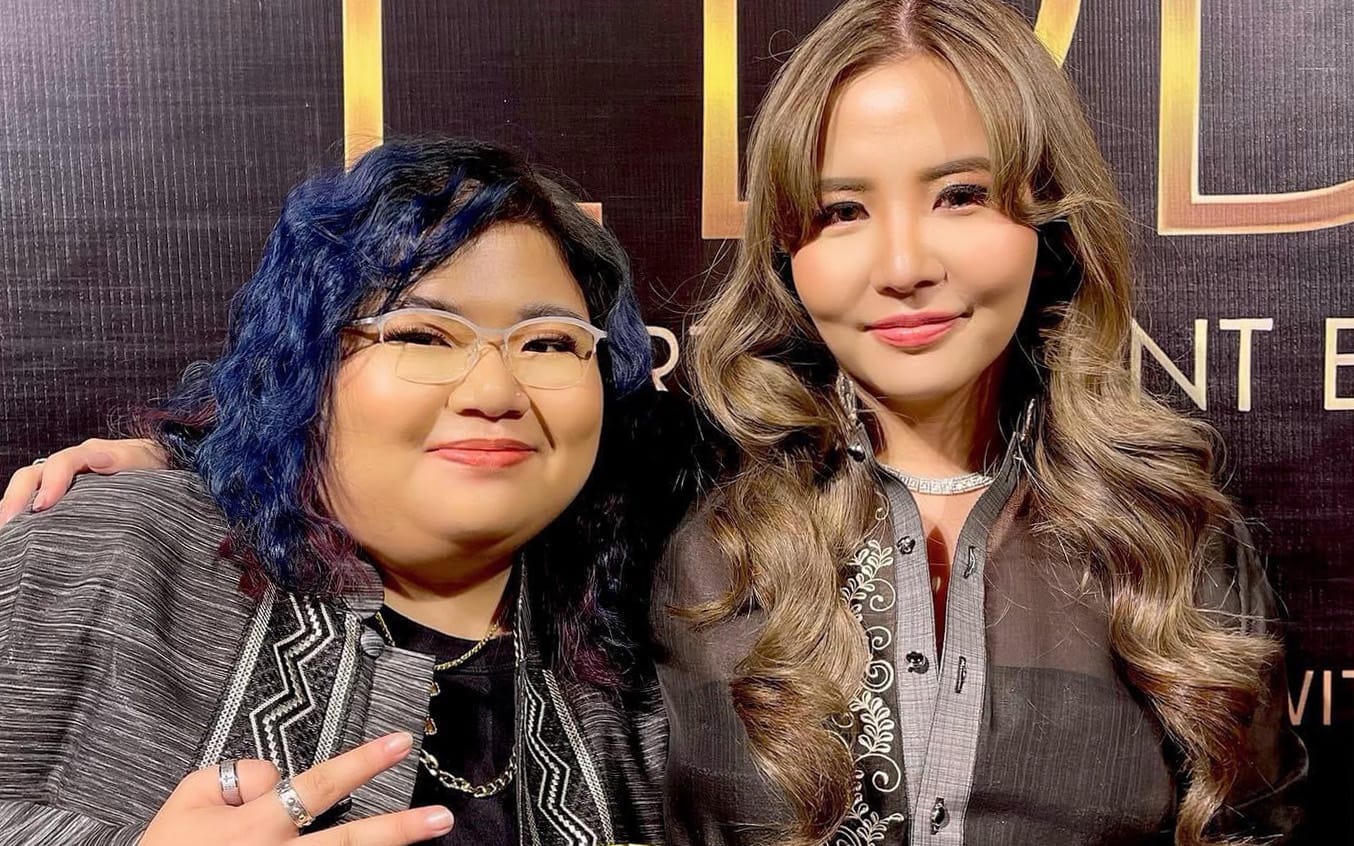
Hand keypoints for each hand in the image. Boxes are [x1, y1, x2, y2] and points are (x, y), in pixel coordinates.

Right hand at [0, 438, 166, 526]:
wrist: (159, 468)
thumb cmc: (150, 465)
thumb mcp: (143, 460)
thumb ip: (124, 459)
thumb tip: (99, 460)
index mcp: (88, 454)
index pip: (61, 462)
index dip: (50, 481)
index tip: (43, 506)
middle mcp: (68, 466)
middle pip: (32, 476)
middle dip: (16, 498)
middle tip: (8, 523)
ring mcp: (60, 481)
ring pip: (26, 489)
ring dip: (12, 506)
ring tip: (4, 531)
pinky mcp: (61, 497)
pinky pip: (32, 502)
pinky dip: (21, 515)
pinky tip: (14, 535)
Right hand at [140, 732, 452, 845]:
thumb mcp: (188, 798)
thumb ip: (238, 775)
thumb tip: (278, 775)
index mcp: (256, 827)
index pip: (321, 785)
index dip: (365, 761)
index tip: (401, 742)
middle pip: (351, 842)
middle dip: (399, 829)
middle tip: (440, 817)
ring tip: (429, 835)